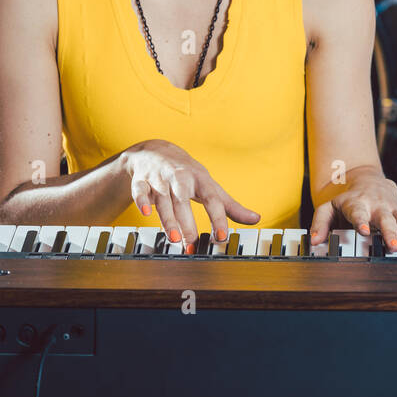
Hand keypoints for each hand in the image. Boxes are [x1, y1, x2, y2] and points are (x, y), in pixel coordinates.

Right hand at [121, 139, 261, 248]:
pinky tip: (145, 213)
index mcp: (201, 179)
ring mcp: (159, 178)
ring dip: (168, 219)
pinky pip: (140, 190)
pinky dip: (141, 200)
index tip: (222, 237)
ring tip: (174, 239)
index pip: (212, 199)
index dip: (218, 218)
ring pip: (162, 199)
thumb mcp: (209, 186)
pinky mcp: (141, 181)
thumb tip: (256, 219)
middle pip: (184, 200)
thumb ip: (230, 205)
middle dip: (188, 223)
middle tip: (192, 245)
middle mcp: (180, 177)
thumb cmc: (187, 173)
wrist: (155, 152)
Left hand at [309, 166, 396, 250]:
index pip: (358, 212)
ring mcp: (393, 208)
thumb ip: (320, 223)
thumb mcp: (328, 207)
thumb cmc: (346, 200)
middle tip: (394, 246)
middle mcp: (377, 206)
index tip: (364, 231)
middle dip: (390, 232)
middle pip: (385, 218)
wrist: (365, 180)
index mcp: (357, 204)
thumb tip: (314, 241)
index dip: (361, 221)